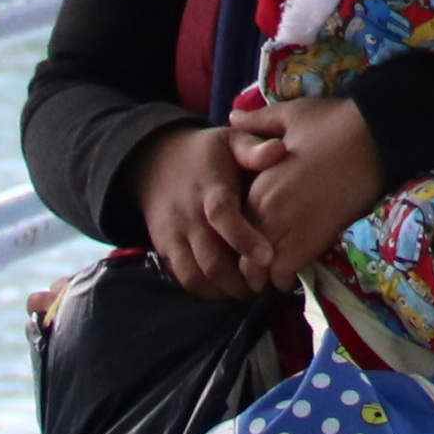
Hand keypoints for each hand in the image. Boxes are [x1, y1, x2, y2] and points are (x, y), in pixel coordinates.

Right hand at [136, 123, 271, 299]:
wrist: (155, 161)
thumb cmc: (207, 154)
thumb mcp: (230, 141)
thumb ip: (253, 148)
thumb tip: (278, 150)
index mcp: (210, 189)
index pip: (222, 216)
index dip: (244, 239)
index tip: (269, 257)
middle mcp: (188, 215)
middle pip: (211, 259)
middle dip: (241, 280)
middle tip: (266, 285)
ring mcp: (173, 235)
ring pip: (196, 275)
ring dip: (224, 291)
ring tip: (249, 292)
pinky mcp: (165, 248)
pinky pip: (183, 278)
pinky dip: (205, 290)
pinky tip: (227, 290)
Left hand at [226, 95, 385, 287]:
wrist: (376, 137)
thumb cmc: (334, 123)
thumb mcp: (290, 115)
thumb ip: (258, 122)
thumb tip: (232, 116)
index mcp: (259, 183)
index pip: (231, 221)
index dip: (235, 232)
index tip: (243, 236)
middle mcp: (267, 209)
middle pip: (240, 250)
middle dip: (244, 261)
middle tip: (253, 264)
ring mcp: (290, 227)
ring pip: (259, 268)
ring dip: (262, 273)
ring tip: (269, 274)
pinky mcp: (314, 240)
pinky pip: (285, 272)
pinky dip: (284, 278)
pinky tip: (290, 274)